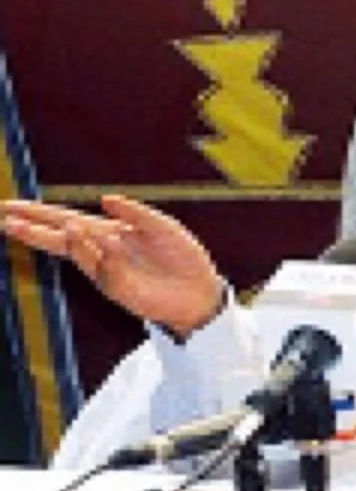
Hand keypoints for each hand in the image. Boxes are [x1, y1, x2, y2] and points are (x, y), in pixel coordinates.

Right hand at [1, 194, 222, 337]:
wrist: (200, 291)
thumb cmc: (182, 258)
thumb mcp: (163, 227)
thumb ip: (137, 213)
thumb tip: (106, 199)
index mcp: (111, 233)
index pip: (68, 220)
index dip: (40, 213)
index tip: (10, 206)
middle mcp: (103, 250)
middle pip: (60, 235)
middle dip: (31, 227)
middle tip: (2, 217)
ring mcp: (108, 270)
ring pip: (75, 251)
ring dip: (58, 236)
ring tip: (37, 225)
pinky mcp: (119, 287)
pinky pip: (100, 266)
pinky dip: (90, 252)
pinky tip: (77, 235)